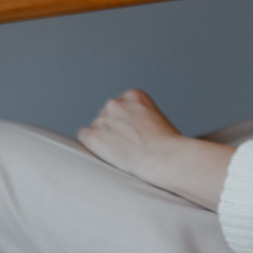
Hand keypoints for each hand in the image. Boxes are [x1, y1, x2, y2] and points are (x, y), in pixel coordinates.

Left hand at [77, 88, 234, 208]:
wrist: (165, 157)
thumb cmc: (169, 146)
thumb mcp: (158, 119)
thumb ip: (141, 117)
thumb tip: (134, 130)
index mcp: (134, 95)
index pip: (120, 106)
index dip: (126, 124)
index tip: (134, 135)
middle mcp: (116, 102)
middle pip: (107, 116)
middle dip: (113, 130)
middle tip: (128, 147)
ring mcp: (104, 118)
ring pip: (96, 128)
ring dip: (104, 139)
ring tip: (122, 153)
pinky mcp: (94, 135)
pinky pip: (83, 136)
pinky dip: (90, 145)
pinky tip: (103, 154)